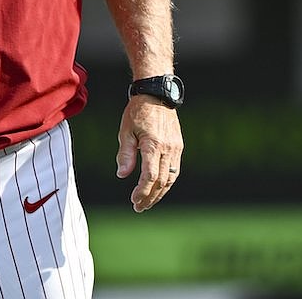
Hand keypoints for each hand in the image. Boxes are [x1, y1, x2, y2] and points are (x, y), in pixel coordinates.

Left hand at [115, 96, 182, 211]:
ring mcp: (176, 147)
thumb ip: (125, 154)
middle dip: (150, 197)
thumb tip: (122, 175)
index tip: (134, 200)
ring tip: (148, 202)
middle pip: (162, 181)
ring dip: (160, 193)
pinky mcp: (178, 145)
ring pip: (171, 177)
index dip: (142, 191)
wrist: (156, 94)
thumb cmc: (137, 111)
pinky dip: (167, 181)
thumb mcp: (126, 131)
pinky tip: (159, 187)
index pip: (150, 176)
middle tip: (139, 207)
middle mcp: (168, 148)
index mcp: (154, 145)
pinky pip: (175, 169)